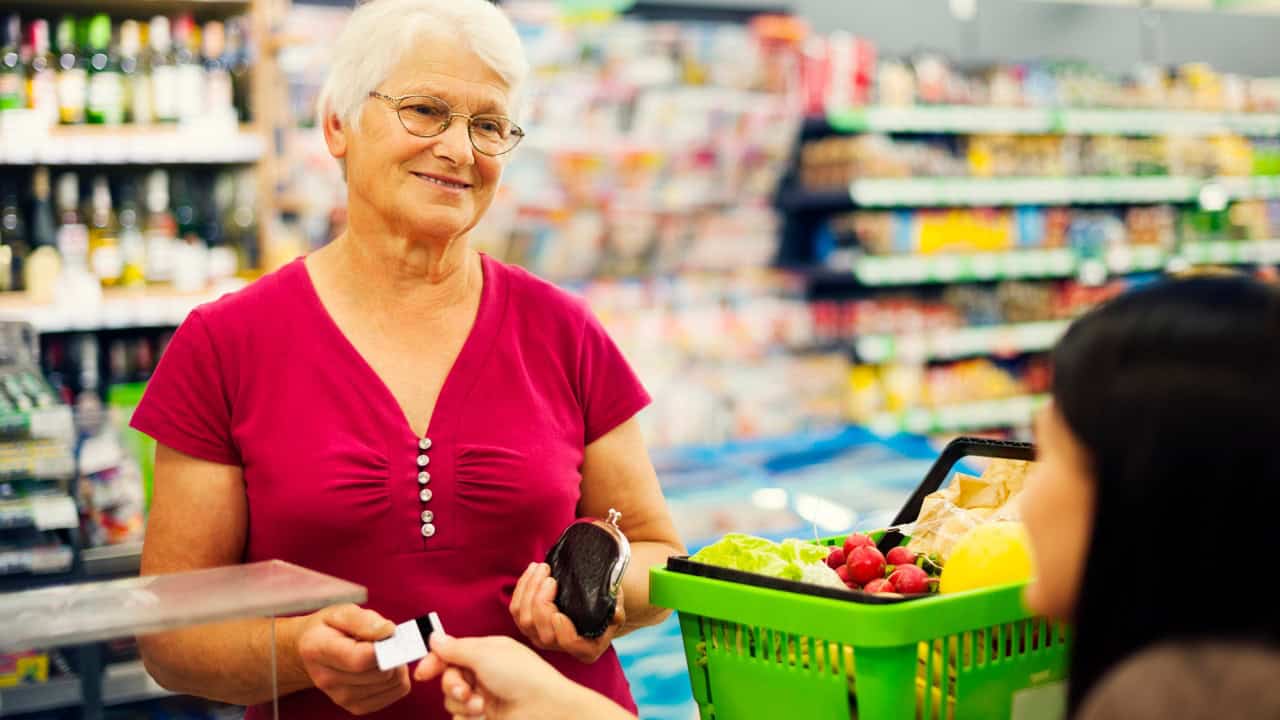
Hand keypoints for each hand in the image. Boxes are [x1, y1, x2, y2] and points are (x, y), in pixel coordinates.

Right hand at [295, 604, 410, 714]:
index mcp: (318, 650)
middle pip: (380, 673)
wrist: (311, 651)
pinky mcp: (356, 706)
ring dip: (396, 665)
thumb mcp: (341, 612)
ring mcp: (340, 697)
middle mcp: (326, 679)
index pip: (360, 659)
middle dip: (393, 653)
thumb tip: (387, 632)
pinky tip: (383, 666)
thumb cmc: (329, 628)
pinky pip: (394, 693)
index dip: (384, 648)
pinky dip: (397, 679)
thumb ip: (364, 620)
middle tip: (386, 640)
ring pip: (391, 684)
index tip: (390, 634)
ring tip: (383, 652)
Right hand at [415, 634, 619, 719]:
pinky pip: (460, 717)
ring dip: (462, 703)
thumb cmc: (522, 676)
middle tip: (465, 691)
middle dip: (452, 685)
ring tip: (480, 707)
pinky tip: (481, 716)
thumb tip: (434, 637)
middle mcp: (484, 671)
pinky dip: (466, 717)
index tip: (422, 674)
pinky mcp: (485, 715)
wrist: (545, 709)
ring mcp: (485, 694)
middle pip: (448, 676)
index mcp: (486, 650)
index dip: (434, 662)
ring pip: (452, 699)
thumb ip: (455, 648)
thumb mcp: (485, 654)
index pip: (451, 652)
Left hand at [509, 562, 624, 663]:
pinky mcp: (528, 624)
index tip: (558, 613)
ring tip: (541, 567)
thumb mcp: (617, 608)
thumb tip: (615, 613)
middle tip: (549, 576)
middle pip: (540, 630)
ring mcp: (540, 637)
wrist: (592, 602)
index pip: (569, 644)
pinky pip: (516, 609)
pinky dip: (522, 588)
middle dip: (540, 600)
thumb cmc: (606, 606)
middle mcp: (559, 647)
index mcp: (585, 649)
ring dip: (529, 589)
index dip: (562, 631)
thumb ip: (616, 611)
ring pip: (524, 618)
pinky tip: (532, 571)